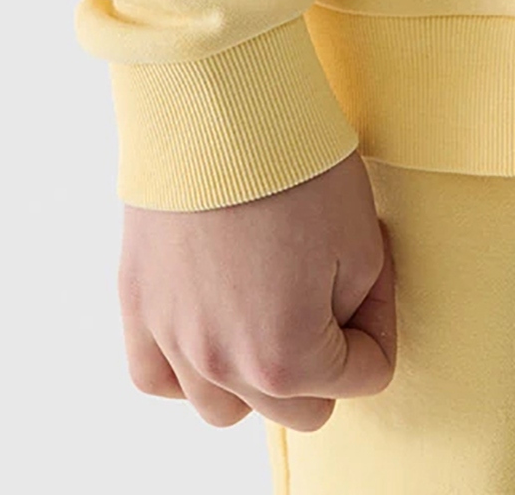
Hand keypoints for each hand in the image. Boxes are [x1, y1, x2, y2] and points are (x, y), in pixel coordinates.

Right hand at [121, 148, 394, 431]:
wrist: (218, 103)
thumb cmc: (297, 167)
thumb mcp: (363, 244)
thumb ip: (355, 312)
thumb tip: (337, 330)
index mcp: (287, 358)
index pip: (365, 376)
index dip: (377, 321)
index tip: (371, 271)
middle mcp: (223, 365)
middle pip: (298, 410)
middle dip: (323, 359)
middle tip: (322, 288)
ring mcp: (172, 338)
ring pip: (224, 409)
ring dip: (252, 377)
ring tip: (263, 314)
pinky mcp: (137, 304)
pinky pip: (155, 378)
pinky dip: (182, 368)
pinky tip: (206, 330)